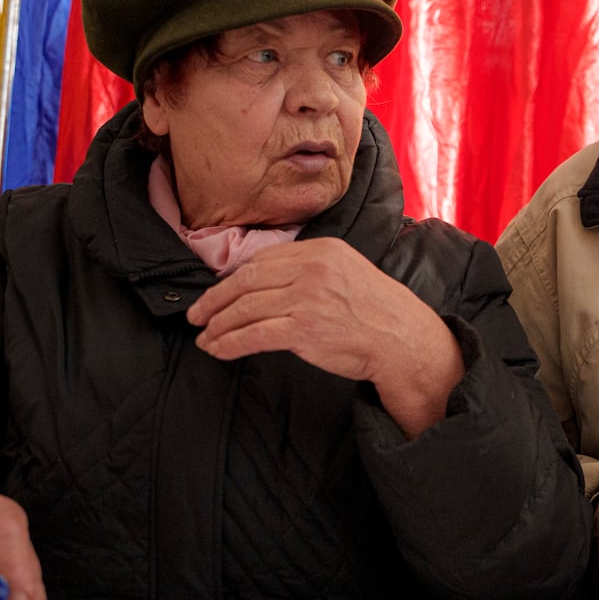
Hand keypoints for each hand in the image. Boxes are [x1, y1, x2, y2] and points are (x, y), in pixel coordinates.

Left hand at [186, 238, 463, 436]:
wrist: (402, 340)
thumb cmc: (376, 312)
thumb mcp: (347, 271)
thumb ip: (310, 270)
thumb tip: (266, 282)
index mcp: (321, 250)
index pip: (264, 259)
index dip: (234, 278)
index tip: (219, 292)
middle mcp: (311, 268)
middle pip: (246, 280)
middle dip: (214, 299)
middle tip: (196, 315)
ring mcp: (306, 298)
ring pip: (245, 308)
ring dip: (218, 324)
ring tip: (205, 337)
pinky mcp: (303, 329)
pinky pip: (252, 334)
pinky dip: (229, 343)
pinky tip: (218, 349)